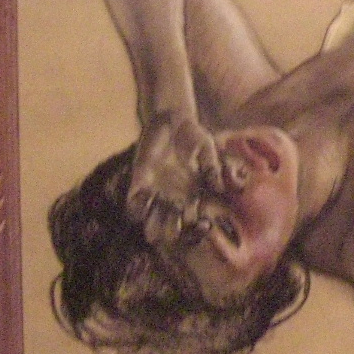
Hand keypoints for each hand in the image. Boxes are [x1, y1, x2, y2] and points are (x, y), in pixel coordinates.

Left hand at [127, 113, 221, 245]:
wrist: (171, 121)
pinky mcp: (140, 182)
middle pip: (171, 227)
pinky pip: (134, 204)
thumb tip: (219, 189)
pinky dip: (137, 208)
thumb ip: (213, 168)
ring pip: (150, 221)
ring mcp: (155, 192)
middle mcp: (174, 198)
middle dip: (172, 233)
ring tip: (156, 223)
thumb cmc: (193, 135)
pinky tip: (147, 198)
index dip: (197, 228)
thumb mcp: (208, 149)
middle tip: (176, 229)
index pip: (194, 221)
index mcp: (192, 195)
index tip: (202, 224)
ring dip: (152, 226)